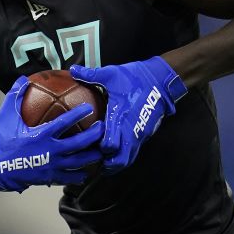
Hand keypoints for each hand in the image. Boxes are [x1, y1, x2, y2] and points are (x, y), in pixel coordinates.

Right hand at [0, 76, 102, 194]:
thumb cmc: (0, 141)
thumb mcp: (5, 115)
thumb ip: (15, 95)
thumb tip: (24, 79)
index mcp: (42, 135)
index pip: (65, 122)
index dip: (79, 114)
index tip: (90, 108)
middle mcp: (51, 151)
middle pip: (80, 144)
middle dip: (94, 136)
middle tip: (103, 128)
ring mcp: (52, 166)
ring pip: (79, 163)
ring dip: (92, 156)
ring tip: (100, 151)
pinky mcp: (50, 178)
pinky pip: (70, 178)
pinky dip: (80, 175)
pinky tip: (85, 172)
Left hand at [69, 56, 187, 173]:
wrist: (160, 81)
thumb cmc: (134, 77)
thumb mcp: (111, 74)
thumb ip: (91, 75)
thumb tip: (73, 70)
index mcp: (120, 116)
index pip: (110, 143)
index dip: (99, 148)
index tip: (90, 144)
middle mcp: (130, 130)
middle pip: (120, 159)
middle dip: (107, 163)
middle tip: (94, 160)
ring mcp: (139, 134)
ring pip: (128, 160)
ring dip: (115, 163)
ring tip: (102, 163)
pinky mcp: (145, 135)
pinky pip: (133, 153)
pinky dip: (124, 158)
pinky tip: (113, 155)